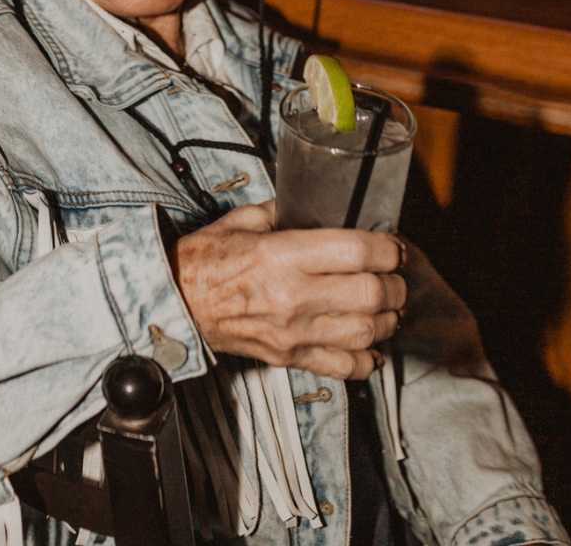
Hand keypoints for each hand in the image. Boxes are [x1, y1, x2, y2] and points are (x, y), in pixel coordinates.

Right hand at [169, 201, 405, 380]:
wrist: (175, 302)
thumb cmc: (205, 260)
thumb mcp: (242, 221)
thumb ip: (283, 211)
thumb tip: (313, 202)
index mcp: (282, 254)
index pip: (355, 251)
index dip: (386, 249)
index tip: (393, 247)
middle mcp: (291, 295)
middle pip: (369, 294)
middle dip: (394, 285)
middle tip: (395, 277)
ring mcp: (291, 332)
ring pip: (364, 332)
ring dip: (387, 320)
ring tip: (388, 308)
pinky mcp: (287, 357)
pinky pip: (341, 367)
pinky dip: (365, 360)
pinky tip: (371, 346)